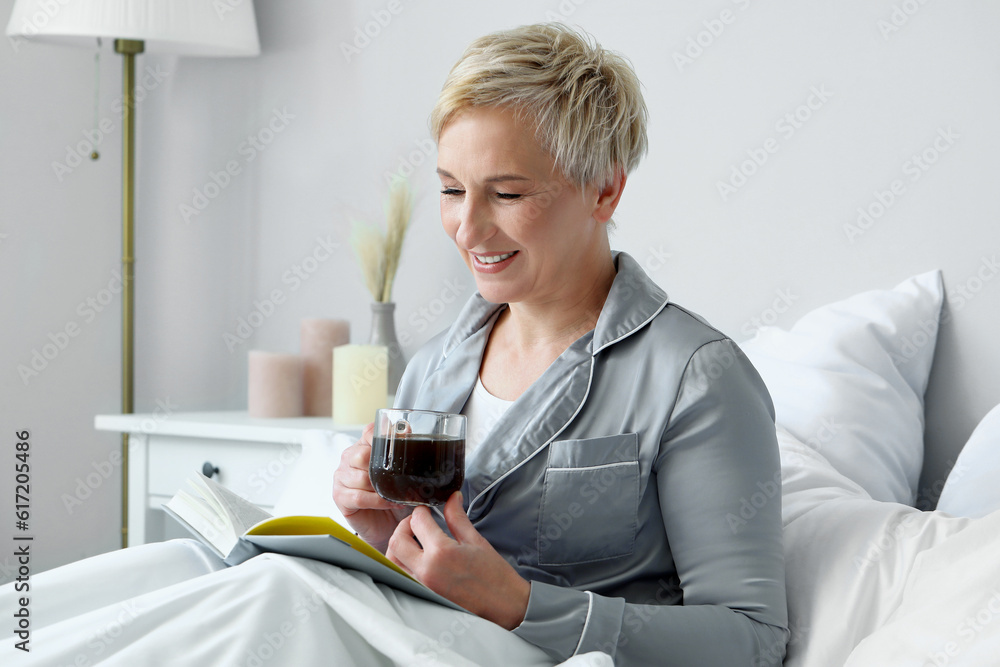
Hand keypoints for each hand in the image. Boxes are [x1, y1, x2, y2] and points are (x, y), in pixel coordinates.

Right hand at [332, 423, 411, 551]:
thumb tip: (407, 430)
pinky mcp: (340, 497)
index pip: (369, 432)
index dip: (382, 436)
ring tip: (396, 494)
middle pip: (361, 455)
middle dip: (381, 468)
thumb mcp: (401, 472)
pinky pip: (359, 497)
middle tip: (396, 478)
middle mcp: (349, 459)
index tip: (398, 442)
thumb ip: (402, 451)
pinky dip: (378, 501)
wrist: (386, 523)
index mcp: (363, 447)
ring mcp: (341, 478)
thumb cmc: (392, 495)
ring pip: (361, 478)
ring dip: (382, 488)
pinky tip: (389, 503)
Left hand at [386, 491, 530, 629]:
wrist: (503, 604)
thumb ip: (457, 517)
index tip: (426, 510)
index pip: (417, 522)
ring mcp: (421, 586)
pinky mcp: (422, 597)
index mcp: (441, 552)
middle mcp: (426, 570)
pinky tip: (415, 559)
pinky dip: (402, 565)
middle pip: (397, 541)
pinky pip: (401, 577)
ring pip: (393, 561)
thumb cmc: (494, 575)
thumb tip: (451, 498)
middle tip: (417, 523)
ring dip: (399, 547)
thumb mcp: (475, 540)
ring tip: (414, 541)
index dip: (421, 511)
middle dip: (404, 526)